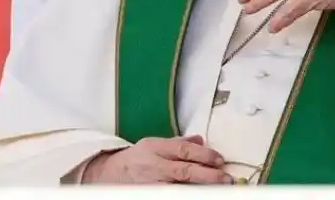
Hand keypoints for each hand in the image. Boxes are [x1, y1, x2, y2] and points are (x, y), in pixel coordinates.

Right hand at [81, 135, 230, 183]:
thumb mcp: (155, 143)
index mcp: (156, 148)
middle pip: (183, 170)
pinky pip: (169, 196)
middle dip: (207, 175)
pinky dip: (183, 195)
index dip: (204, 154)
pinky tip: (195, 195)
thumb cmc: (136, 158)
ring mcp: (151, 184)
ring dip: (197, 189)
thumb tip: (201, 140)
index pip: (184, 150)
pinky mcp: (149, 195)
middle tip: (225, 178)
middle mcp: (154, 166)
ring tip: (215, 190)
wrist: (109, 174)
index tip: (219, 159)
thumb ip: (179, 142)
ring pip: (177, 188)